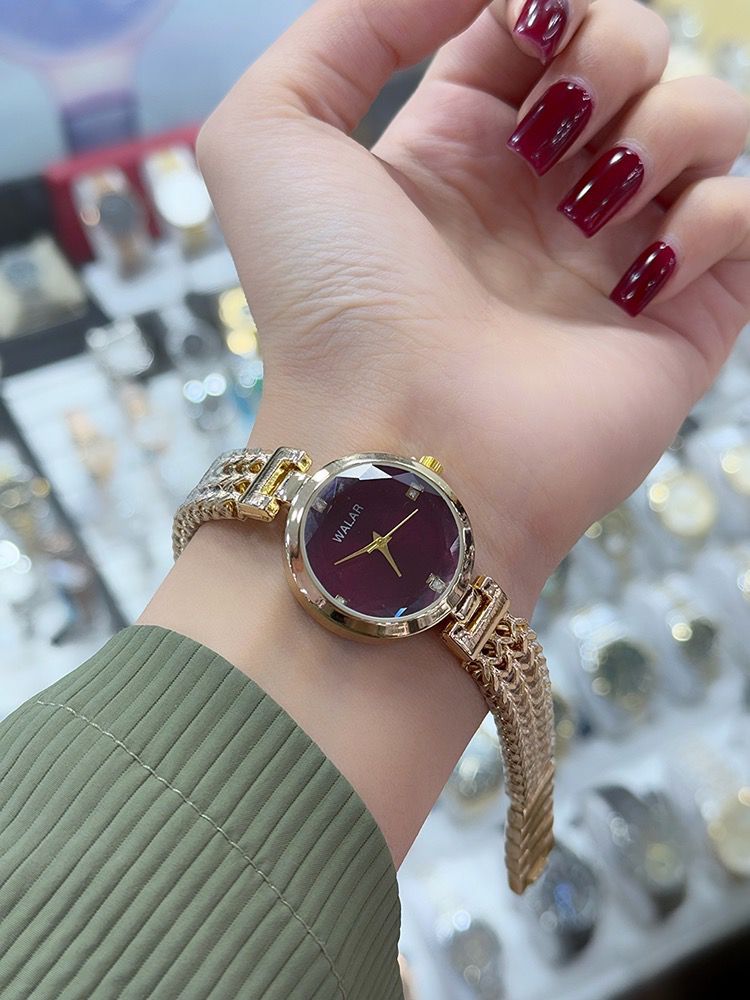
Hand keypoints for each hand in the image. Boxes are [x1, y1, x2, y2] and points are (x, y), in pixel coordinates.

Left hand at [197, 0, 749, 614]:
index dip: (542, 4)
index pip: (534, 29)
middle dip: (616, 47)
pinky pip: (744, 217)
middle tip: (560, 124)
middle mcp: (541, 197)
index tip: (528, 27)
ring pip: (708, 120)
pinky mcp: (679, 320)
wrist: (400, 444)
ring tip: (594, 202)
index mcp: (456, 150)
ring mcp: (613, 257)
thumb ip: (346, 26)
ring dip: (671, 124)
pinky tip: (639, 272)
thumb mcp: (271, 134)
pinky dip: (713, 218)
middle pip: (633, 55)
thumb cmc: (330, 298)